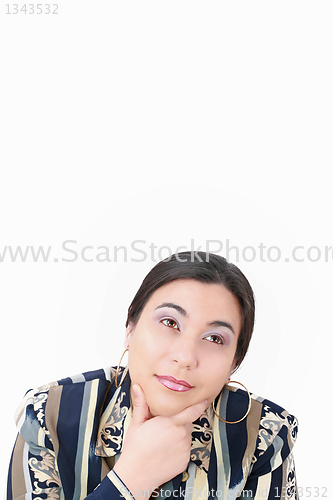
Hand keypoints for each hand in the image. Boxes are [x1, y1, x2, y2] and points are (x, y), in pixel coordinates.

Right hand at [112, 384, 206, 499]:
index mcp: (171, 422)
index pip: (192, 410)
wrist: (136, 475)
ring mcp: (185, 449)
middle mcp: (181, 435)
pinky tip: (166, 451)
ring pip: (186, 436)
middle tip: (166, 425)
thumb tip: (137, 386)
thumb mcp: (137, 423)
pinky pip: (185, 449)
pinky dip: (179, 448)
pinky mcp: (185, 460)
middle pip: (187, 422)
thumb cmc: (135, 448)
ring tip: (163, 440)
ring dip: (179, 435)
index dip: (199, 404)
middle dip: (180, 421)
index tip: (204, 399)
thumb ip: (141, 403)